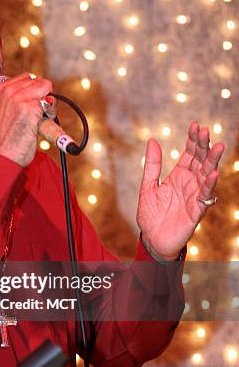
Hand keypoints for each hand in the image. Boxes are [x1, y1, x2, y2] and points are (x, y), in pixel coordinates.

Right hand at [0, 73, 52, 166]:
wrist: (1, 155)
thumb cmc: (4, 138)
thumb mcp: (4, 110)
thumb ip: (17, 97)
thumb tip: (39, 92)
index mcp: (0, 88)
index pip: (28, 77)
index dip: (34, 92)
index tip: (29, 107)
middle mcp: (9, 90)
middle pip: (40, 81)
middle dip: (42, 96)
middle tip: (34, 115)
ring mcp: (20, 98)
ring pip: (47, 88)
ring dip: (48, 104)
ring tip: (36, 120)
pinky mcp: (31, 108)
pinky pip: (50, 103)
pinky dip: (50, 115)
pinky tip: (39, 125)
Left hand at [137, 122, 224, 258]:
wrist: (152, 240)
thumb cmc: (151, 215)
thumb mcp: (148, 186)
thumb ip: (152, 165)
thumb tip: (153, 140)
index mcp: (178, 176)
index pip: (189, 154)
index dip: (193, 141)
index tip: (195, 126)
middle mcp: (189, 184)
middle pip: (200, 161)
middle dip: (203, 146)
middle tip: (206, 130)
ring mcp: (194, 196)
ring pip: (207, 176)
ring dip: (212, 162)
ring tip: (218, 146)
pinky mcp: (196, 211)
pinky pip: (205, 197)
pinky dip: (209, 186)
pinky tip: (212, 174)